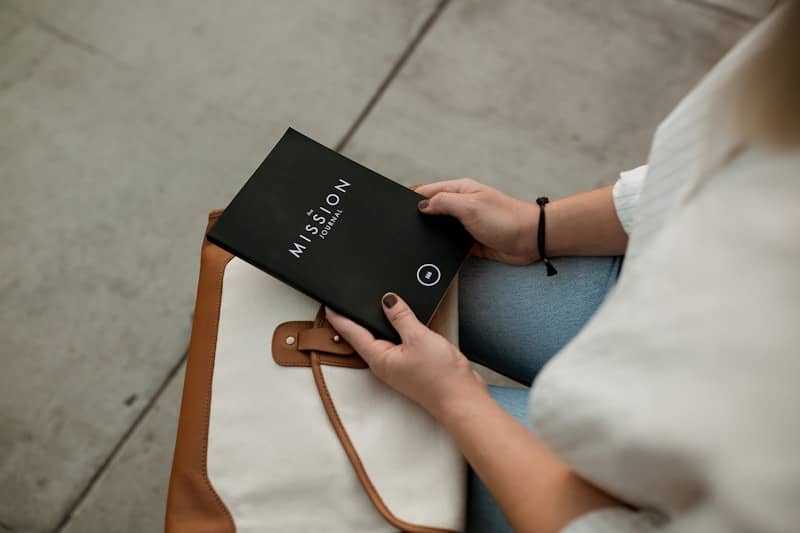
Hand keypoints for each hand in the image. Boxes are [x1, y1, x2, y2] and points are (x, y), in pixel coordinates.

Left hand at [324, 292, 486, 419]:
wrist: (462, 399)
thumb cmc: (439, 377)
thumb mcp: (418, 337)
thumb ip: (401, 316)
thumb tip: (387, 300)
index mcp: (379, 358)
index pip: (352, 333)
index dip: (339, 317)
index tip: (328, 303)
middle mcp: (385, 363)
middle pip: (365, 336)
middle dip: (356, 318)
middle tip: (346, 300)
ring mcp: (399, 365)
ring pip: (385, 338)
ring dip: (381, 322)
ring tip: (374, 306)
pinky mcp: (414, 364)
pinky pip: (402, 342)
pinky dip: (401, 328)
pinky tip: (406, 318)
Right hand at [415, 178, 539, 264]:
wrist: (530, 241)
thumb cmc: (506, 219)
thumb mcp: (469, 206)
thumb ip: (443, 202)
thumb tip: (421, 206)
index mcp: (460, 190)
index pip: (428, 191)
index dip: (412, 199)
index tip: (397, 209)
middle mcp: (461, 205)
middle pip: (432, 210)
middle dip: (419, 218)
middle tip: (404, 228)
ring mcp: (465, 224)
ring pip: (439, 229)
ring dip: (432, 234)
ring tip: (418, 240)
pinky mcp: (469, 242)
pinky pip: (449, 245)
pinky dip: (443, 248)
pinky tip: (435, 253)